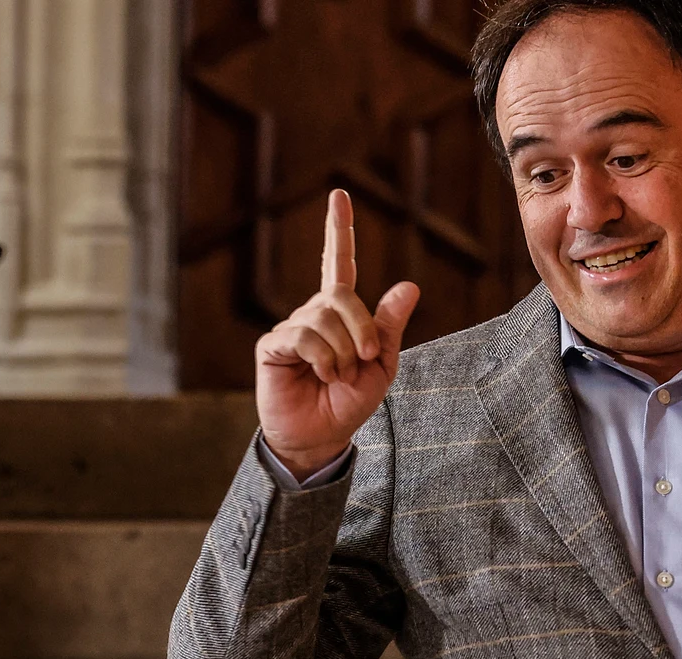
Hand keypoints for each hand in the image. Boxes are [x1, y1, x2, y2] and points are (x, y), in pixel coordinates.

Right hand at [255, 189, 419, 479]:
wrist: (319, 438)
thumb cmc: (348, 403)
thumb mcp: (381, 366)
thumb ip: (389, 327)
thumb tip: (408, 286)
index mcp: (340, 315)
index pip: (339, 264)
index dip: (339, 230)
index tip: (339, 196)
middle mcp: (313, 314)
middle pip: (342, 296)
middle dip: (362, 327)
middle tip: (367, 359)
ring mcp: (291, 328)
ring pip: (325, 318)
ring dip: (344, 351)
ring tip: (339, 375)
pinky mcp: (273, 346)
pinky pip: (305, 336)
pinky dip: (323, 358)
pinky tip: (322, 375)